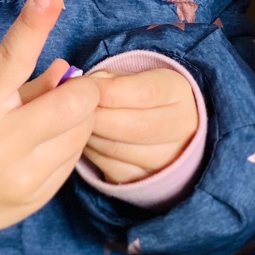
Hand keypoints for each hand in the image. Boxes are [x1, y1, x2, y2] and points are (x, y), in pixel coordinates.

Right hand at [0, 0, 99, 246]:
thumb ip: (25, 83)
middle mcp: (1, 142)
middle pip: (73, 103)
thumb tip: (67, 68)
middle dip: (84, 89)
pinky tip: (44, 147)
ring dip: (77, 118)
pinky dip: (69, 145)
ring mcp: (22, 176)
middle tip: (76, 88)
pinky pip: (73, 160)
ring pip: (81, 132)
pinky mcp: (36, 198)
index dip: (34, 24)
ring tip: (50, 121)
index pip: (11, 59)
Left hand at [82, 66, 198, 184]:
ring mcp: (166, 158)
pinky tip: (85, 139)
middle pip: (132, 126)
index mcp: (177, 92)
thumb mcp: (132, 76)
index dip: (109, 91)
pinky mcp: (142, 178)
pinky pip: (107, 166)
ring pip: (116, 149)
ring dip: (89, 134)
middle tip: (73, 107)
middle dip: (96, 116)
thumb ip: (110, 78)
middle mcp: (180, 127)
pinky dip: (90, 152)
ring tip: (77, 121)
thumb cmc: (138, 94)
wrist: (161, 126)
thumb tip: (85, 87)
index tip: (86, 86)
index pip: (145, 93)